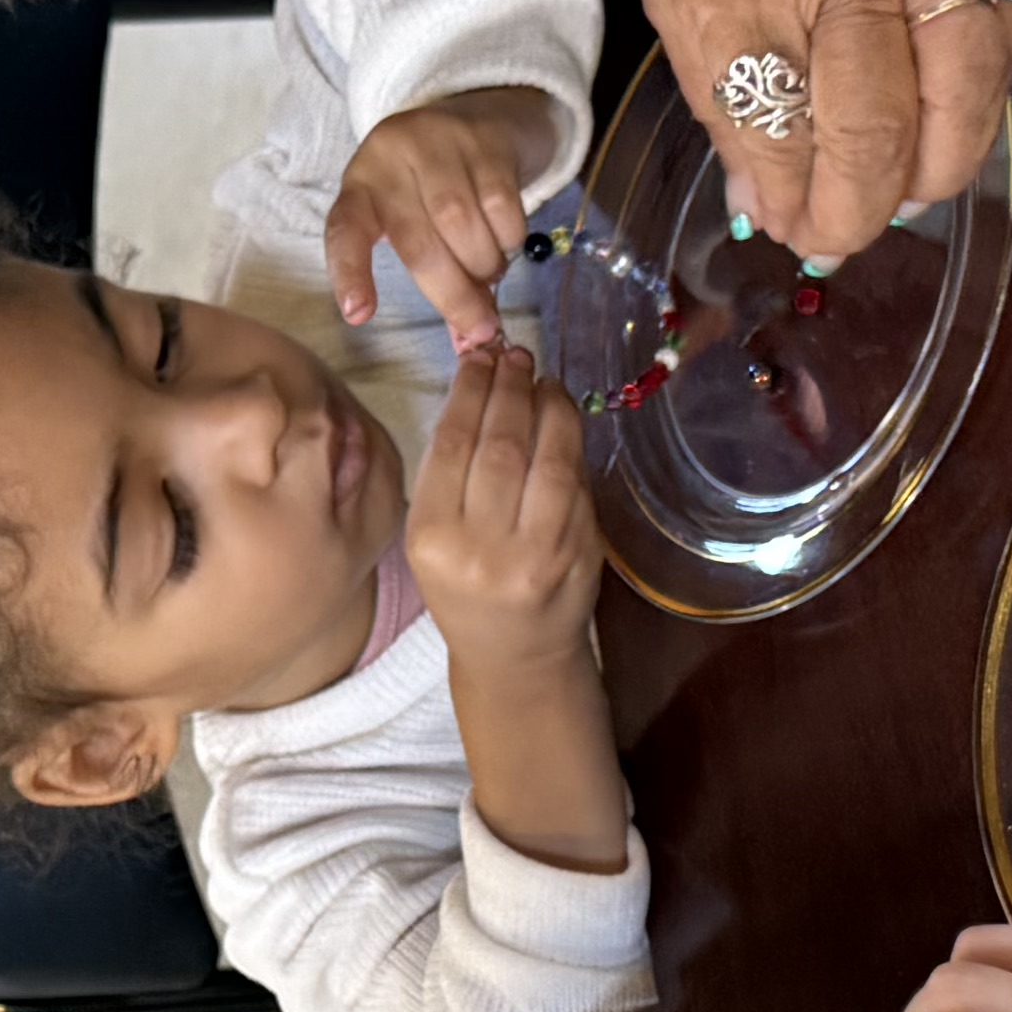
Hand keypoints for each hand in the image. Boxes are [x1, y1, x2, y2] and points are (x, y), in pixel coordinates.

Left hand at [328, 87, 552, 349]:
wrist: (479, 109)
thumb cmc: (433, 182)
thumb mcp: (413, 216)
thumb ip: (432, 274)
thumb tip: (470, 343)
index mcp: (361, 185)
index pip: (344, 230)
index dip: (350, 273)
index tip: (358, 314)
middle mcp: (391, 159)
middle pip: (418, 244)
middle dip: (452, 295)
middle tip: (479, 329)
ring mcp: (439, 144)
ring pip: (463, 228)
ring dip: (483, 266)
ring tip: (489, 273)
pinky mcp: (485, 142)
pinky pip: (502, 209)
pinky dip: (508, 240)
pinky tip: (505, 242)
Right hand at [403, 341, 598, 683]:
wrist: (515, 657)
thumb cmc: (464, 590)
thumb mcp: (434, 538)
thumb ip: (451, 471)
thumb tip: (481, 386)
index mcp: (432, 539)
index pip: (453, 443)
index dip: (470, 390)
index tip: (479, 356)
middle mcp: (482, 548)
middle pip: (500, 443)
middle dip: (509, 387)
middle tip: (513, 353)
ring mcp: (537, 552)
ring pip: (545, 456)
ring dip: (547, 404)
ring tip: (541, 376)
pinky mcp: (579, 553)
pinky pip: (574, 480)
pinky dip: (569, 439)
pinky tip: (561, 414)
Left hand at [633, 0, 1011, 265]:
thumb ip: (720, 85)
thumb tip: (765, 194)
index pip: (780, 133)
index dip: (787, 202)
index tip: (786, 223)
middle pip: (879, 134)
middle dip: (861, 209)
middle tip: (841, 227)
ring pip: (964, 101)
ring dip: (935, 169)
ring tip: (901, 185)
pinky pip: (1007, 37)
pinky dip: (980, 94)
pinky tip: (947, 108)